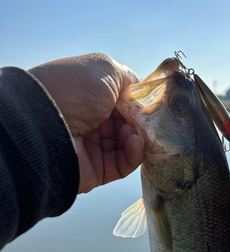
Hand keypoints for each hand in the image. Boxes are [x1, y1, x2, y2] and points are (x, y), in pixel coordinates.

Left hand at [29, 53, 143, 193]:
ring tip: (136, 132)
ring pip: (128, 145)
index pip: (123, 102)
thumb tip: (142, 97)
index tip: (151, 104)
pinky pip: (123, 164)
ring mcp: (93, 147)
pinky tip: (135, 143)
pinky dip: (134, 154)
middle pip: (128, 124)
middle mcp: (90, 121)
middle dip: (141, 122)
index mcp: (89, 96)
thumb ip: (129, 79)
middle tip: (149, 121)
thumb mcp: (106, 70)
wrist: (45, 124)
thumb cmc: (74, 90)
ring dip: (138, 137)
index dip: (139, 103)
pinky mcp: (97, 170)